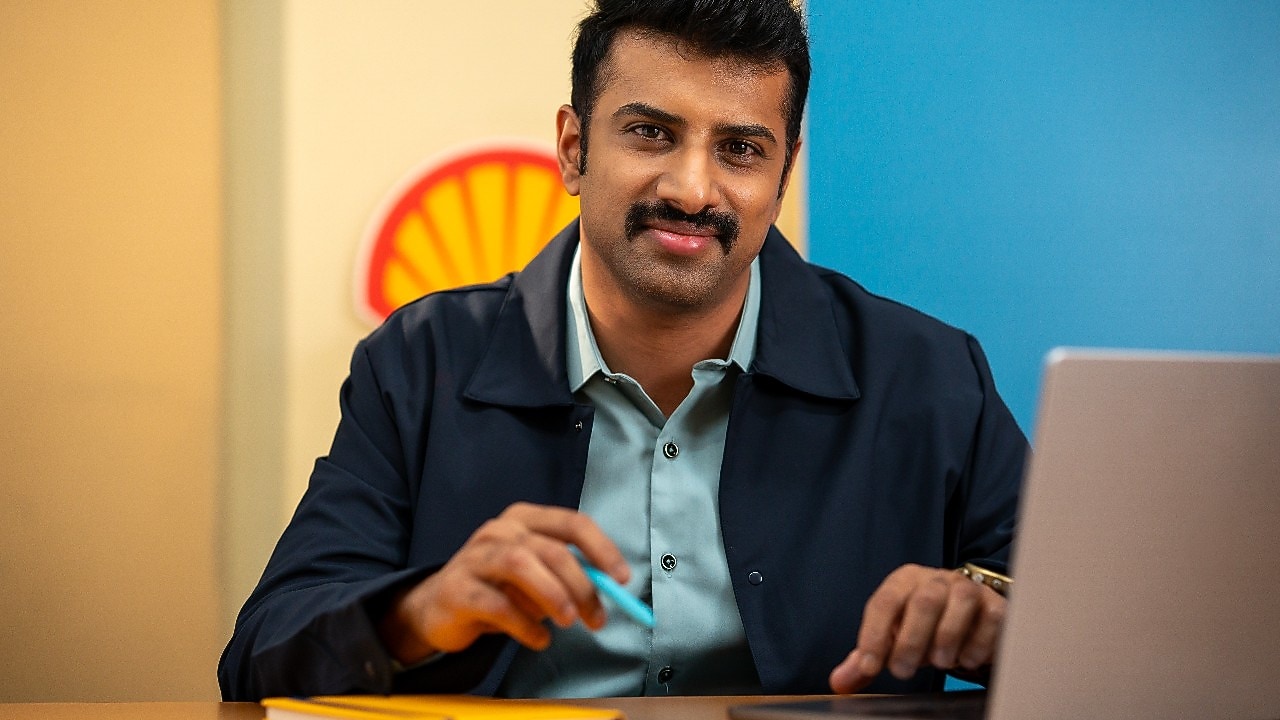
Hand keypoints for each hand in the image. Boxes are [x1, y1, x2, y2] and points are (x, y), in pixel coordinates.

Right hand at [377, 502, 627, 664]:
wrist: (436, 608)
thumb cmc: (497, 588)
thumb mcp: (536, 576)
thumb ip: (568, 576)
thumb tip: (608, 591)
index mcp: (523, 519)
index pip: (572, 523)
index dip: (602, 549)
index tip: (622, 579)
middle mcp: (498, 531)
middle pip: (552, 550)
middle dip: (582, 586)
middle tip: (596, 618)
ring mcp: (474, 556)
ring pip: (522, 565)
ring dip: (553, 597)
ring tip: (568, 623)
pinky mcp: (457, 588)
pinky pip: (498, 605)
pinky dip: (526, 627)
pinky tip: (537, 640)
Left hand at [829, 563, 1004, 692]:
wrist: (970, 618)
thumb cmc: (925, 627)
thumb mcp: (894, 640)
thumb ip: (867, 658)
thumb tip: (838, 683)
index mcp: (904, 581)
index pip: (884, 602)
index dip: (873, 635)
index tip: (868, 667)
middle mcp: (936, 579)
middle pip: (923, 600)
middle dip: (911, 640)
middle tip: (903, 672)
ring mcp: (968, 588)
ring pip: (960, 602)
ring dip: (947, 637)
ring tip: (940, 664)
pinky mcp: (996, 604)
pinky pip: (991, 617)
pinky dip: (978, 642)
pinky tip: (967, 660)